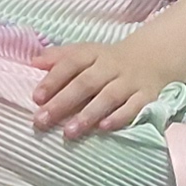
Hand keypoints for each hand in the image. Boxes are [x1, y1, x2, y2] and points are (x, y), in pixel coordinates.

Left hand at [30, 32, 177, 140]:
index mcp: (93, 55)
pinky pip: (133, 107)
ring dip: (88, 114)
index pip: (71, 63)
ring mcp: (129, 82)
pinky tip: (104, 128)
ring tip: (69, 132)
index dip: (53, 79)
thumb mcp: (86, 53)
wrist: (153, 58)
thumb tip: (33, 62)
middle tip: (42, 120)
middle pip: (86, 83)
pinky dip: (119, 117)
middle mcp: (111, 67)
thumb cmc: (109, 61)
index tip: (36, 97)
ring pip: (108, 97)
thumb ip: (59, 57)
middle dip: (63, 102)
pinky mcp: (146, 96)